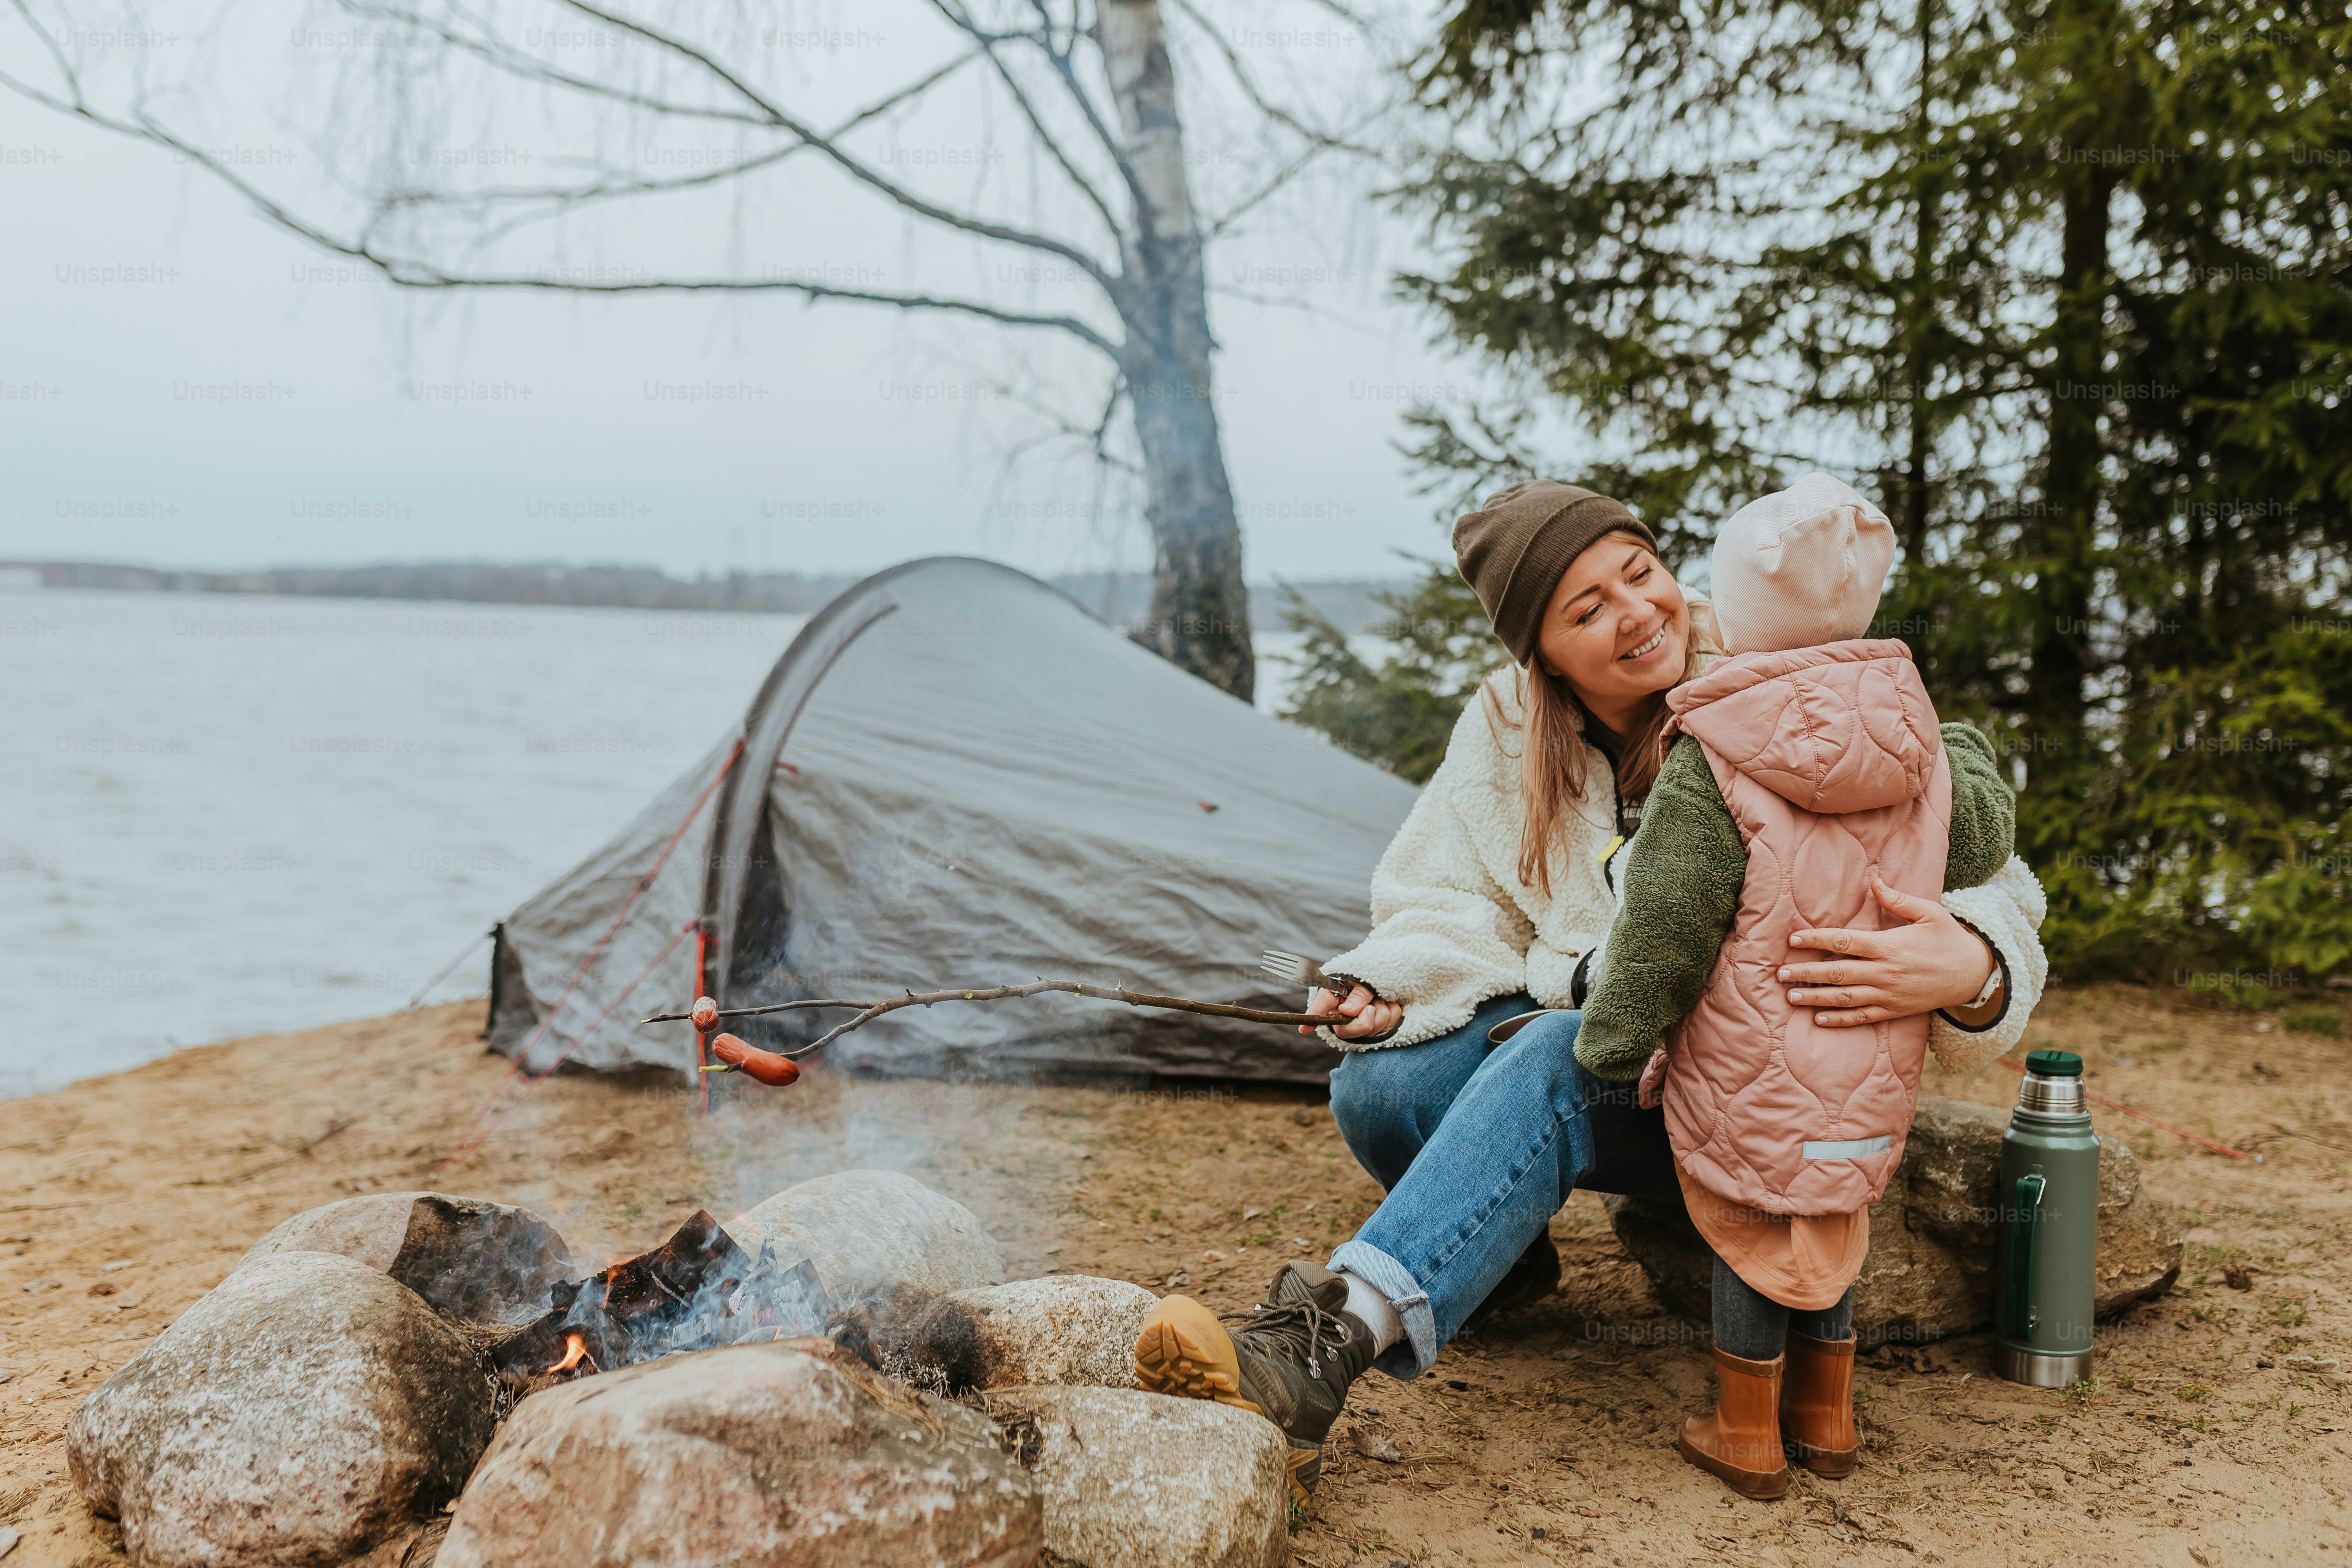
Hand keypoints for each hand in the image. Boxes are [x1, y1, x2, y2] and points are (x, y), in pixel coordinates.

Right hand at [1300, 982, 1403, 1039]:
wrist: (1395, 972)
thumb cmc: (1375, 969)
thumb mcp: (1366, 976)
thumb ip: (1359, 993)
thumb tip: (1347, 1011)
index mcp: (1336, 996)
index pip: (1321, 1007)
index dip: (1313, 1017)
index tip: (1304, 1029)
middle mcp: (1344, 1012)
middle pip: (1345, 1029)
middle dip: (1364, 1020)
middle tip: (1372, 1007)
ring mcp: (1360, 1022)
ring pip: (1370, 1029)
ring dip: (1383, 1012)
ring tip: (1383, 997)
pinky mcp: (1378, 1027)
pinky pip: (1388, 1027)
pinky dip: (1393, 1013)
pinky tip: (1391, 1003)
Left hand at [1777, 876, 1996, 1027]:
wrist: (1974, 974)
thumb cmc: (1949, 938)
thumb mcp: (1929, 912)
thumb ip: (1898, 899)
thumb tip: (1874, 882)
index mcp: (1889, 946)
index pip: (1845, 942)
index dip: (1817, 940)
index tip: (1793, 939)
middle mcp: (1885, 972)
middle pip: (1838, 973)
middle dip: (1807, 974)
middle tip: (1780, 974)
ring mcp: (1889, 994)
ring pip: (1846, 998)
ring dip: (1817, 998)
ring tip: (1791, 997)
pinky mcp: (1895, 1010)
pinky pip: (1863, 1017)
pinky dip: (1841, 1020)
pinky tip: (1820, 1019)